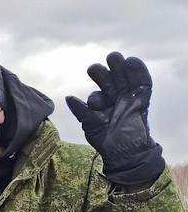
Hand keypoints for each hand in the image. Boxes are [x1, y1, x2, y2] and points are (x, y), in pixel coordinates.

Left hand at [66, 52, 163, 185]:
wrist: (127, 153)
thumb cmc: (107, 142)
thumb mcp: (92, 127)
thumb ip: (82, 112)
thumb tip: (68, 97)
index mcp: (103, 105)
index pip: (98, 93)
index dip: (93, 97)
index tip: (93, 100)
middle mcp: (116, 98)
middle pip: (111, 80)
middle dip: (104, 73)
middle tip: (94, 68)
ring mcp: (130, 97)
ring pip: (125, 78)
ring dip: (120, 67)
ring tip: (114, 58)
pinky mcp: (143, 98)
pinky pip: (142, 81)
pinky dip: (138, 71)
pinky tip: (131, 61)